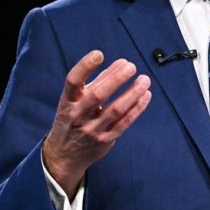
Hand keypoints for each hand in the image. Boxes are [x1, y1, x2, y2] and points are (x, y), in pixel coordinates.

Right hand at [42, 50, 151, 196]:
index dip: (85, 66)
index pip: (73, 81)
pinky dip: (137, 108)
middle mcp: (78, 115)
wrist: (64, 155)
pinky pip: (125, 122)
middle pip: (98, 95)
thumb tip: (121, 63)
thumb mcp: (75, 101)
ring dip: (133, 93)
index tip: (99, 54)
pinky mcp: (105, 140)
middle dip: (116, 79)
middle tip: (131, 66)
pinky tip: (146, 95)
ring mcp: (92, 129)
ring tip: (145, 80)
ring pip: (116, 109)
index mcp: (68, 102)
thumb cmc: (72, 120)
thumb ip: (97, 82)